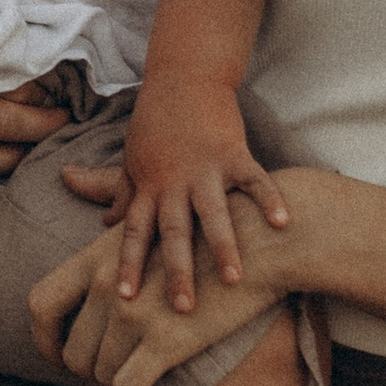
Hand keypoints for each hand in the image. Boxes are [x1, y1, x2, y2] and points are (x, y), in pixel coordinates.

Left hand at [27, 192, 290, 385]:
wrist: (267, 240)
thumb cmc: (209, 221)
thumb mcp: (149, 199)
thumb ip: (105, 194)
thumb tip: (69, 174)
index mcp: (98, 256)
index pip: (40, 302)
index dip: (43, 338)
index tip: (59, 354)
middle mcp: (108, 284)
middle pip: (70, 350)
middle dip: (85, 372)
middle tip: (107, 375)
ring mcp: (135, 313)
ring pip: (99, 373)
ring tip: (132, 385)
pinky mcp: (167, 339)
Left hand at [79, 72, 293, 314]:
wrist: (183, 78)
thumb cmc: (156, 124)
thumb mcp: (132, 159)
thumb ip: (121, 193)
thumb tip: (102, 223)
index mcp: (148, 187)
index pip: (134, 232)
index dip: (128, 264)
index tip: (123, 298)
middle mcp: (174, 182)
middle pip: (174, 232)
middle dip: (178, 271)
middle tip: (181, 308)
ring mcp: (205, 168)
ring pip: (214, 213)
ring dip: (224, 246)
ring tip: (233, 279)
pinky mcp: (234, 153)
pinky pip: (254, 179)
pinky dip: (269, 199)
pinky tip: (283, 223)